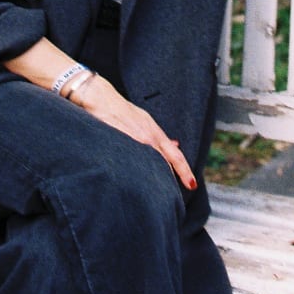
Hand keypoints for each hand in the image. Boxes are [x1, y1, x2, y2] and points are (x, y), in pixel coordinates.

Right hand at [71, 73, 196, 191]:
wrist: (101, 97)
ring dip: (155, 178)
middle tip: (174, 196)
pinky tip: (135, 180)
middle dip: (170, 180)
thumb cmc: (122, 110)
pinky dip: (137, 171)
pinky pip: (132, 161)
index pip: (175, 154)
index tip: (192, 185)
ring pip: (151, 164)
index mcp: (154, 132)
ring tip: (156, 193)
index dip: (184, 170)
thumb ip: (158, 135)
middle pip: (165, 162)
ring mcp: (135, 139)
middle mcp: (148, 136)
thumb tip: (175, 145)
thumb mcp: (144, 120)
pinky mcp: (121, 142)